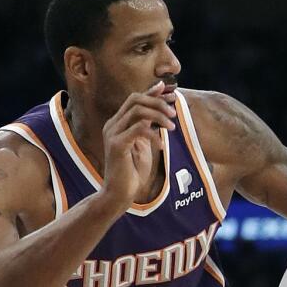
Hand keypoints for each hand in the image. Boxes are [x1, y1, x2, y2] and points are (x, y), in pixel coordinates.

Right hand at [100, 82, 174, 209]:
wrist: (120, 194)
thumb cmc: (132, 172)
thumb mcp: (143, 145)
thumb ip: (148, 128)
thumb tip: (160, 113)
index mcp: (118, 123)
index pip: (134, 99)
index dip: (152, 92)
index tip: (170, 92)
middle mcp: (113, 125)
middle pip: (135, 99)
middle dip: (158, 102)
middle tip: (174, 114)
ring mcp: (112, 133)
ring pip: (138, 110)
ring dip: (159, 116)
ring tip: (172, 128)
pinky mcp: (117, 145)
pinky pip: (139, 129)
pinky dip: (154, 135)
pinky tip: (161, 146)